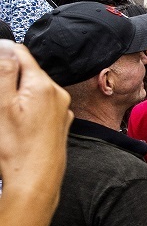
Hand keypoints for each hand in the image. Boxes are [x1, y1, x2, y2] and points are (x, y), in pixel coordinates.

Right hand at [0, 41, 71, 196]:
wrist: (36, 180)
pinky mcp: (60, 124)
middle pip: (28, 73)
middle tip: (0, 103)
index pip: (21, 53)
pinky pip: (41, 107)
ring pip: (34, 91)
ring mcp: (62, 110)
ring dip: (16, 95)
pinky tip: (16, 125)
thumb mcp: (1, 103)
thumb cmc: (16, 147)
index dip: (2, 56)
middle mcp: (58, 94)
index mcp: (43, 85)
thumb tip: (5, 45)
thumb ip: (4, 71)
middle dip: (8, 79)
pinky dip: (27, 109)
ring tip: (6, 116)